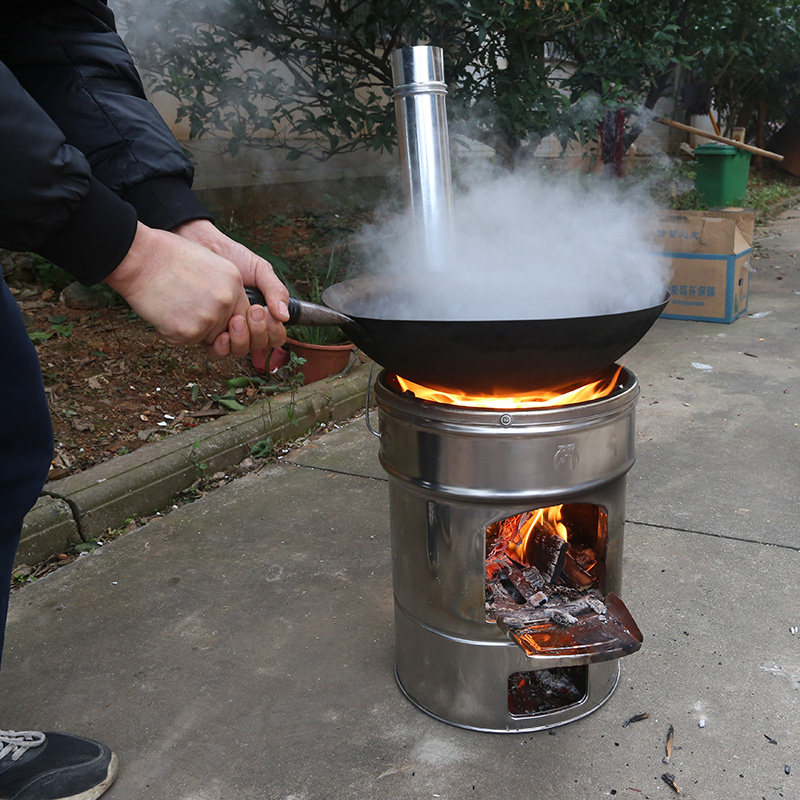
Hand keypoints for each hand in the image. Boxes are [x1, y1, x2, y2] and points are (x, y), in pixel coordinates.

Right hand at [104, 222, 249, 349]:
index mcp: (234, 283)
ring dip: (193, 329)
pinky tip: (165, 311)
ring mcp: (209, 318)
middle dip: (212, 327)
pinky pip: (187, 342)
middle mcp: (226, 301)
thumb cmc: (167, 256)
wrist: (139, 258)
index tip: (215, 315)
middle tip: (188, 307)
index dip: (230, 320)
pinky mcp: (189, 331)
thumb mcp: (210, 262)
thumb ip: (225, 286)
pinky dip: (174, 331)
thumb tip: (231, 309)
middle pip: (228, 330)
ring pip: (208, 338)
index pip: (244, 315)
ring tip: (175, 304)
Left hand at [173, 219, 289, 360]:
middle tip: (254, 311)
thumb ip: (276, 291)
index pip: (275, 337)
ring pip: (239, 351)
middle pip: (259, 346)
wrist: (202, 245)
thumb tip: (284, 316)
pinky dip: (222, 346)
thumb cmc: (231, 255)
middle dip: (258, 332)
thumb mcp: (260, 270)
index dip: (274, 331)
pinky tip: (221, 333)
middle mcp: (245, 325)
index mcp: (261, 314)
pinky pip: (217, 351)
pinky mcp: (206, 331)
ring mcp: (225, 329)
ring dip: (241, 340)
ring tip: (235, 320)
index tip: (268, 314)